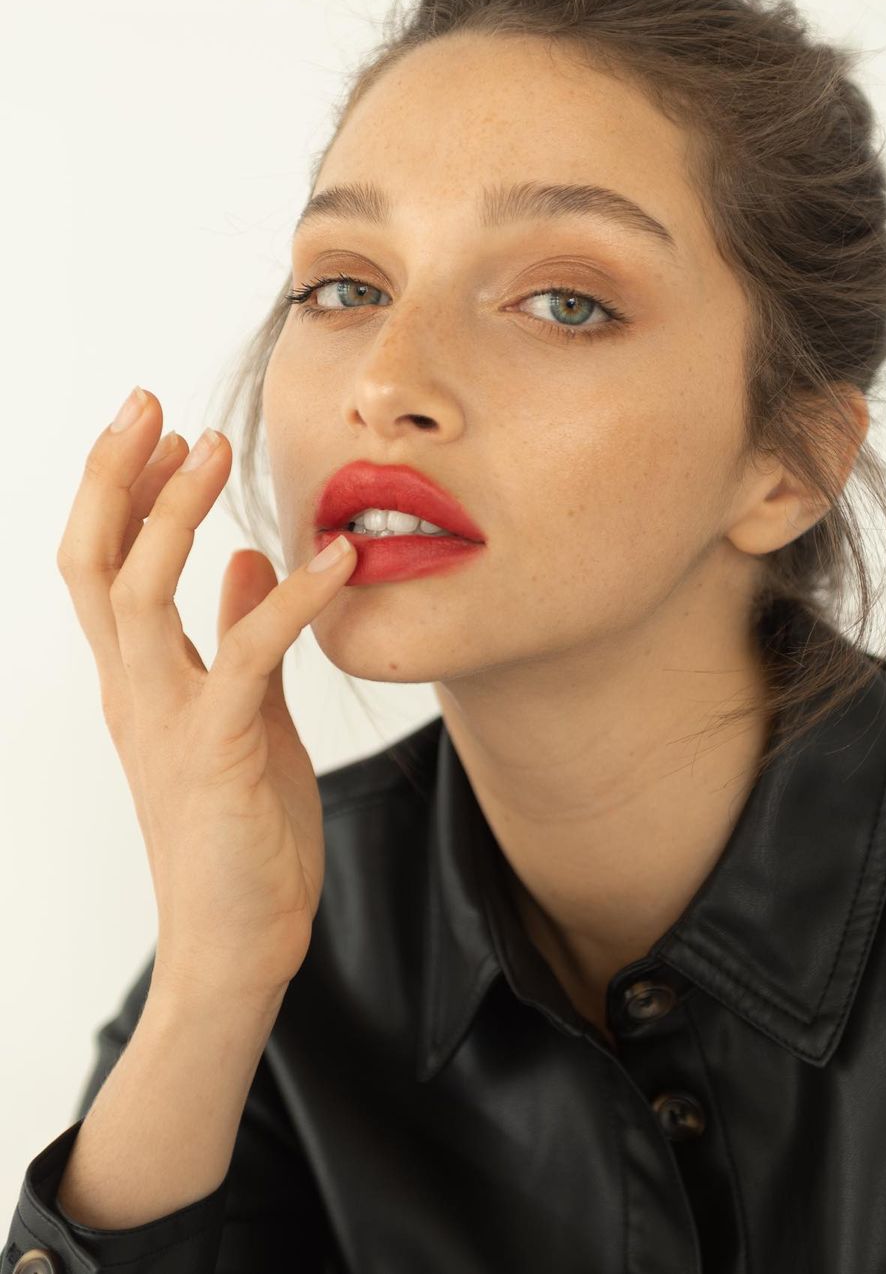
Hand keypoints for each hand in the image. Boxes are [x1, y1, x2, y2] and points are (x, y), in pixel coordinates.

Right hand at [56, 387, 355, 1003]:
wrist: (238, 941)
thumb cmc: (242, 831)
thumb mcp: (244, 713)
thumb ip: (237, 639)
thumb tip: (247, 562)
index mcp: (138, 681)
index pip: (101, 565)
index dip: (119, 491)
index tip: (155, 428)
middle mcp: (134, 692)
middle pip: (90, 561)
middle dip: (113, 476)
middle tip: (151, 403)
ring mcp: (167, 721)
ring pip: (138, 591)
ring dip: (174, 512)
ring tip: (215, 447)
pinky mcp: (217, 752)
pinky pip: (244, 655)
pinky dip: (290, 600)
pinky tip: (337, 559)